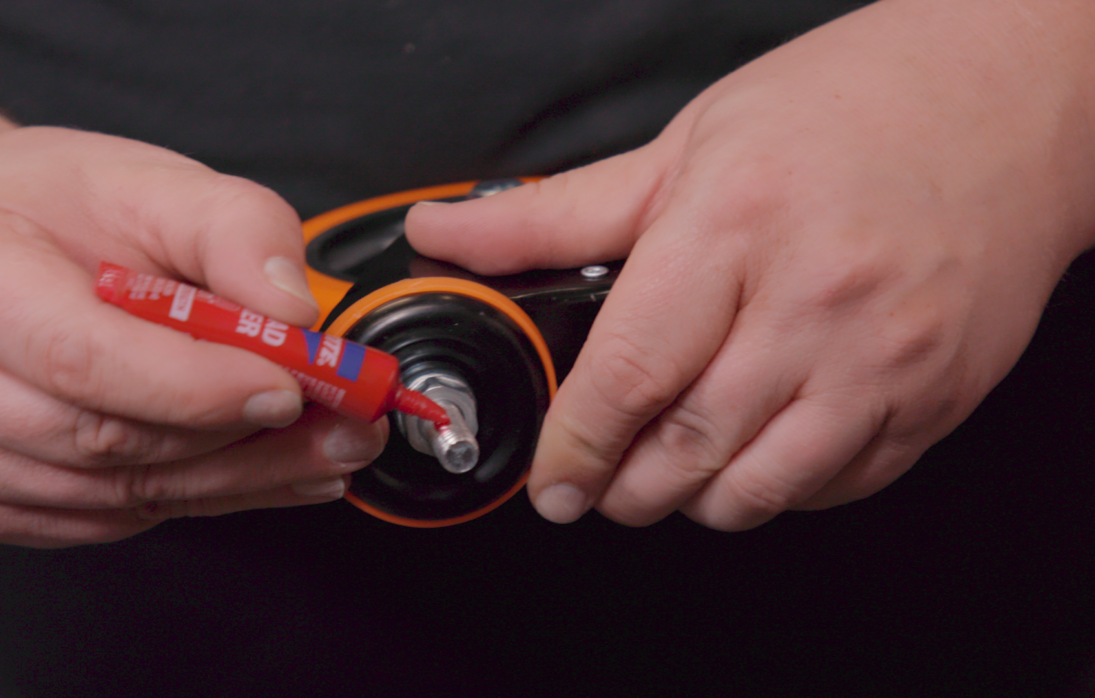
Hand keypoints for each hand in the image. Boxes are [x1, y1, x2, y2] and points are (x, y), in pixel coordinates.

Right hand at [0, 126, 385, 546]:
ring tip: (325, 452)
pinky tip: (260, 472)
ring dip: (238, 480)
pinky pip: (107, 517)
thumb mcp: (150, 179)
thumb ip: (234, 230)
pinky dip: (196, 499)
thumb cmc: (49, 207)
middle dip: (242, 443)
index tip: (289, 385)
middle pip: (104, 439)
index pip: (80, 356)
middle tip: (345, 427)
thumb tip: (294, 313)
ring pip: (116, 493)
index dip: (195, 385)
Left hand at [407, 0, 1094, 529]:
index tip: (552, 481)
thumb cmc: (845, 111)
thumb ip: (556, 212)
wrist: (1008, 105)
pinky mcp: (935, 396)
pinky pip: (837, 486)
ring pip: (761, 489)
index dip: (575, 446)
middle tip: (599, 485)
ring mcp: (885, 357)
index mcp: (734, 226)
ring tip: (671, 476)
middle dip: (623, 490)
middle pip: (688, 448)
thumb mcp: (687, 143)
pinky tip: (756, 454)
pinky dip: (779, 491)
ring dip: (696, 503)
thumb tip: (448, 237)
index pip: (630, 374)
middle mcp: (814, 300)